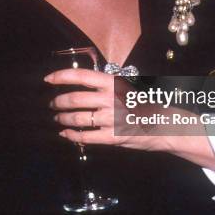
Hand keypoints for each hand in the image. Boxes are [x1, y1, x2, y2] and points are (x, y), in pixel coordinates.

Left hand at [45, 68, 214, 169]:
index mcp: (113, 83)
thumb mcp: (128, 87)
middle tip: (52, 103)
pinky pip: (85, 137)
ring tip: (58, 118)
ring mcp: (111, 119)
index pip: (81, 76)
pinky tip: (66, 134)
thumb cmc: (146, 104)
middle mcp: (110, 99)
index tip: (48, 79)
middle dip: (58, 102)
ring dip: (62, 118)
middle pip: (74, 99)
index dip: (61, 76)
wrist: (167, 125)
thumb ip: (108, 86)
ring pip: (77, 118)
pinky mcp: (112, 137)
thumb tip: (83, 83)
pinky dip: (72, 135)